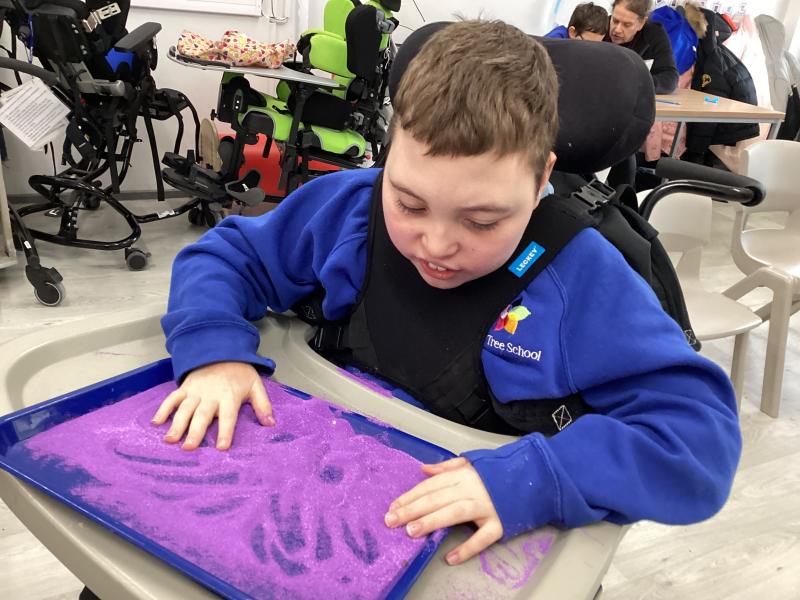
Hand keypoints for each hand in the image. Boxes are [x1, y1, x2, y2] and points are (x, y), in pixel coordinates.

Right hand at [151, 361, 273, 450]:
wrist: (222, 351)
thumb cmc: (239, 373)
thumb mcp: (256, 386)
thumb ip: (263, 405)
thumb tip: (271, 424)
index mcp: (229, 397)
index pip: (228, 417)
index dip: (225, 432)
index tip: (221, 447)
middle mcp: (211, 395)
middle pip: (202, 415)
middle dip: (195, 432)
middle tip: (189, 448)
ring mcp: (195, 392)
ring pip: (184, 409)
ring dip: (177, 424)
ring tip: (170, 440)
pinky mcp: (184, 388)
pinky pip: (172, 398)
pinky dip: (163, 409)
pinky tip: (156, 423)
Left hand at [384, 457, 502, 565]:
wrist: (533, 478)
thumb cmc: (498, 473)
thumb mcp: (472, 463)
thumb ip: (446, 467)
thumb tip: (423, 469)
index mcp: (463, 474)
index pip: (431, 485)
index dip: (411, 496)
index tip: (393, 506)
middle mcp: (472, 488)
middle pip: (437, 498)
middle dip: (412, 509)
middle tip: (391, 520)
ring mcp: (486, 506)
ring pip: (455, 513)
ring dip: (432, 522)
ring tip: (412, 531)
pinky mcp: (500, 523)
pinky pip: (482, 538)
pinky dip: (467, 548)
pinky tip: (450, 558)